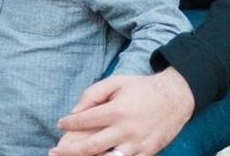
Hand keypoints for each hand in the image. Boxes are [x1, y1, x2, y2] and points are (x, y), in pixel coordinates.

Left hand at [48, 67, 193, 155]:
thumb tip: (75, 112)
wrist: (176, 97)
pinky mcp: (146, 152)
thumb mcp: (118, 82)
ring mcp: (136, 144)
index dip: (69, 123)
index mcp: (118, 110)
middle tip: (54, 152)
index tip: (61, 123)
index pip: (85, 120)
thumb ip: (94, 93)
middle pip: (89, 148)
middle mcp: (126, 129)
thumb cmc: (143, 88)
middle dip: (68, 151)